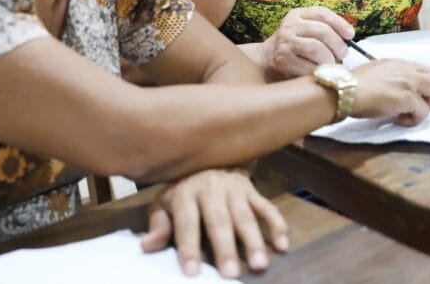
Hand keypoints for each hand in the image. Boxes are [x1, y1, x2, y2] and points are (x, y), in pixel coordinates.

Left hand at [141, 168, 288, 278]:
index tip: (192, 272)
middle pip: (219, 220)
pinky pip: (267, 206)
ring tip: (259, 265)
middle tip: (231, 273)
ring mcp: (234, 188)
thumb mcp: (164, 202)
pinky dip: (277, 225)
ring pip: (245, 215)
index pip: (187, 222)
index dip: (189, 247)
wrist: (207, 157)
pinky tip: (282, 245)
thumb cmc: (183, 189)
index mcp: (185, 193)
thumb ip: (159, 224)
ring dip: (254, 240)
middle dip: (226, 247)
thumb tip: (147, 246)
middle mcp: (211, 188)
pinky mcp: (252, 190)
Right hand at [260, 7, 353, 79]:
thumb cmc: (295, 45)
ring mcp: (285, 42)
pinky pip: (309, 66)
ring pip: (316, 48)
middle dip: (338, 44)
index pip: (322, 13)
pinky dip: (318, 71)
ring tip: (331, 64)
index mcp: (298, 14)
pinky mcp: (283, 60)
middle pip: (322, 31)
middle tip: (343, 54)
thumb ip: (324, 30)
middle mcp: (290, 26)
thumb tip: (348, 38)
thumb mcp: (306, 30)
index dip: (340, 23)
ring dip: (329, 59)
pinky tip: (318, 72)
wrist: (266, 59)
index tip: (351, 35)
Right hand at [351, 59, 429, 125]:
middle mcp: (406, 69)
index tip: (406, 96)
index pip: (420, 70)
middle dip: (429, 96)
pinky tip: (399, 120)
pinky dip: (414, 119)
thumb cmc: (350, 85)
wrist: (344, 91)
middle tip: (414, 107)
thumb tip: (387, 90)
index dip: (418, 86)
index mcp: (395, 63)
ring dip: (426, 106)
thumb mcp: (371, 73)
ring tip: (409, 114)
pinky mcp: (408, 98)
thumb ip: (385, 77)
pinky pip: (423, 111)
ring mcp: (409, 82)